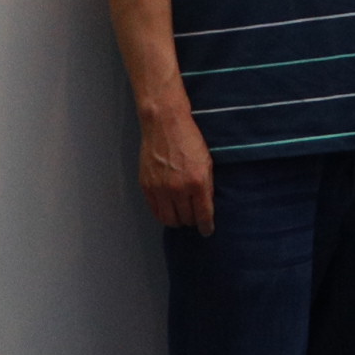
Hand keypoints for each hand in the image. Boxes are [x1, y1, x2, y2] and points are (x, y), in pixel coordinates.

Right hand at [134, 102, 215, 233]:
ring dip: (177, 221)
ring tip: (181, 216)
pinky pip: (155, 210)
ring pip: (169, 219)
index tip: (207, 231)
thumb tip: (206, 206)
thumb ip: (207, 186)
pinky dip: (163, 214)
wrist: (165, 124)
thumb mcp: (207, 162)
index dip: (206, 226)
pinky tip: (168, 210)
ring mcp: (160, 188)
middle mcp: (178, 189)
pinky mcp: (147, 186)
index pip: (203, 215)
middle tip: (194, 219)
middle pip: (186, 219)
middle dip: (192, 222)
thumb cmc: (190, 140)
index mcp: (197, 182)